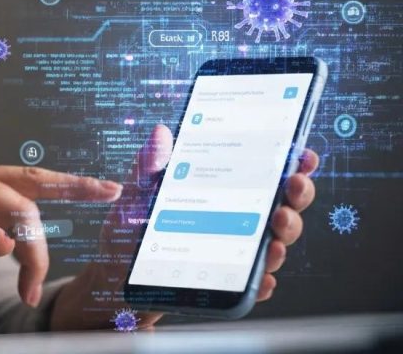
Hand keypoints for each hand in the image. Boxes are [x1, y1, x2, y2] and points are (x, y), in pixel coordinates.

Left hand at [50, 124, 318, 330]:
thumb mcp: (137, 193)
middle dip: (297, 194)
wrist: (115, 274)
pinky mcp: (226, 283)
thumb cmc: (130, 230)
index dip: (291, 162)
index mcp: (223, 191)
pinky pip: (252, 286)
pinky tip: (262, 279)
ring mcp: (235, 252)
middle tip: (292, 186)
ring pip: (275, 244)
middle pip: (283, 205)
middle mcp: (236, 220)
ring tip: (276, 229)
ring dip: (284, 235)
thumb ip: (150, 165)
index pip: (266, 173)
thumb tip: (161, 132)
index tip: (302, 153)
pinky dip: (260, 283)